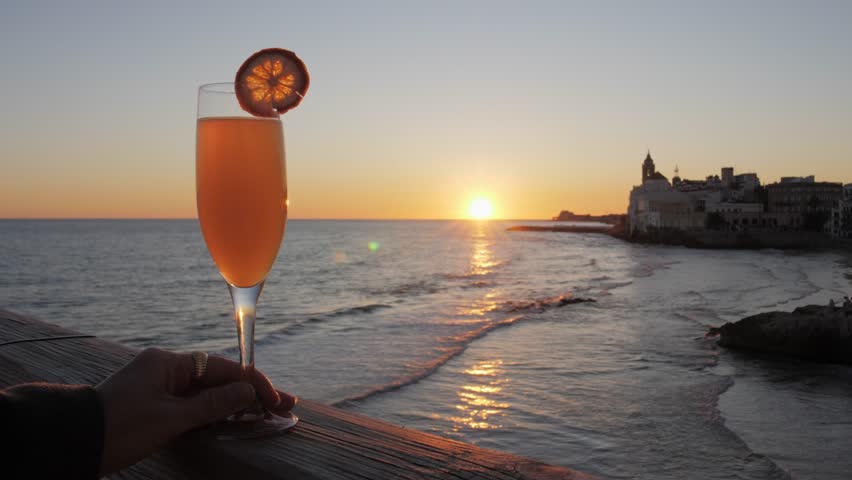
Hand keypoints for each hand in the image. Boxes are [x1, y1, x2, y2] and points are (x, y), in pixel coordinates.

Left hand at [95, 347, 295, 475]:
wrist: (73, 442)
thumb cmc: (120, 428)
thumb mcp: (171, 418)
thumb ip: (213, 405)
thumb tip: (247, 392)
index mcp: (168, 362)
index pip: (223, 368)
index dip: (253, 384)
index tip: (275, 401)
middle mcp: (165, 368)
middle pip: (218, 377)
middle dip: (250, 392)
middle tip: (283, 405)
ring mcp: (159, 385)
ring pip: (206, 392)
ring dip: (235, 402)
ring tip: (267, 412)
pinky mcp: (153, 404)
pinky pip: (192, 403)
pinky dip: (214, 411)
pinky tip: (234, 418)